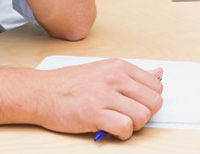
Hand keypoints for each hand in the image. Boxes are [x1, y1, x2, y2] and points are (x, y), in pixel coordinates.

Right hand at [34, 59, 163, 138]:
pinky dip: (122, 133)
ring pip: (143, 116)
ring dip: (133, 125)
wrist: (41, 92)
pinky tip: (110, 129)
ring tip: (119, 123)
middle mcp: (114, 78)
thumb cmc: (70, 84)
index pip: (156, 86)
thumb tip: (158, 73)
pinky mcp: (94, 113)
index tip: (136, 105)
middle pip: (154, 102)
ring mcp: (104, 95)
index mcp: (118, 66)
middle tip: (129, 116)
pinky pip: (125, 127)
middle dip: (145, 114)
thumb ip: (131, 75)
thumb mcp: (103, 70)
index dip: (149, 100)